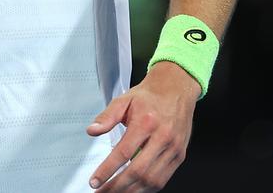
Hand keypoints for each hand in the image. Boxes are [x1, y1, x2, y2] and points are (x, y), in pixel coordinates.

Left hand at [86, 61, 200, 190]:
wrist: (175, 89)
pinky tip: (133, 189)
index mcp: (146, 121)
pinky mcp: (180, 156)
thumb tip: (92, 131)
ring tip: (114, 192)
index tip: (95, 180)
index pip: (123, 152)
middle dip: (117, 186)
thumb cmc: (149, 96)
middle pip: (137, 171)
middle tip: (102, 191)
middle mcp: (162, 137)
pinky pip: (163, 179)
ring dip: (131, 191)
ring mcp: (173, 148)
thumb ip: (107, 116)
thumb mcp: (124, 99)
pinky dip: (146, 188)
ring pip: (151, 179)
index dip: (107, 170)